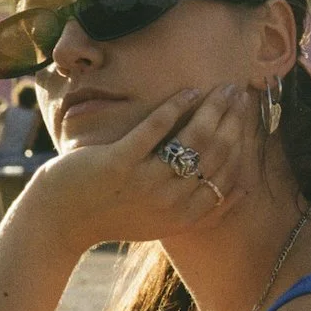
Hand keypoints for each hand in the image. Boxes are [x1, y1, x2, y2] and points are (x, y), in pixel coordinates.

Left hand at [24, 85, 262, 249]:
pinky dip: (175, 106)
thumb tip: (241, 187)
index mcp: (184, 216)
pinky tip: (189, 91)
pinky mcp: (118, 163)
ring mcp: (144, 182)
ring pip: (193, 139)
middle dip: (234, 119)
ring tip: (222, 89)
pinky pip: (155, 129)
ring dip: (213, 108)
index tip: (250, 118)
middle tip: (241, 94)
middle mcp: (169, 202)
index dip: (244, 143)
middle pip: (216, 153)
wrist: (61, 220)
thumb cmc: (112, 215)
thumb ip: (200, 208)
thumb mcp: (163, 221)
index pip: (228, 175)